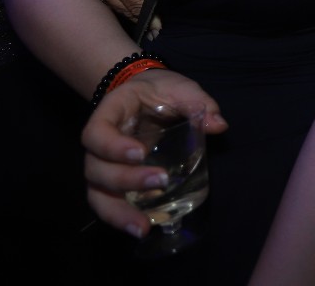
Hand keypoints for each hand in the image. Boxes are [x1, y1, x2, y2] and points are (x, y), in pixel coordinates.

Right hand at [82, 69, 226, 237]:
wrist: (143, 93)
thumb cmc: (158, 91)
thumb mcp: (177, 87)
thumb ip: (197, 101)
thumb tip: (218, 125)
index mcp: (109, 114)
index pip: (96, 133)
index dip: (112, 146)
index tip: (140, 152)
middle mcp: (98, 144)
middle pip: (96, 169)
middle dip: (126, 181)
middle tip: (161, 181)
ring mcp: (103, 165)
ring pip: (97, 194)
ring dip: (117, 213)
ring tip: (142, 227)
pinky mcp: (113, 183)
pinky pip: (108, 203)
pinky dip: (121, 218)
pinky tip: (142, 227)